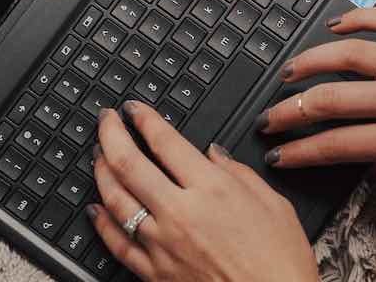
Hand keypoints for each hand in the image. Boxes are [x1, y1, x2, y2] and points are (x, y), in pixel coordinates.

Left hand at [88, 102, 318, 281]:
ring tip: (97, 154)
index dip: (144, 119)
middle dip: (110, 134)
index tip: (134, 109)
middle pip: (129, 163)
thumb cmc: (280, 262)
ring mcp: (163, 244)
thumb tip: (214, 155)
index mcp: (212, 189)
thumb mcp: (274, 204)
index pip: (165, 142)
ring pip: (116, 199)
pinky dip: (101, 223)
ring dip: (101, 171)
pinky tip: (96, 208)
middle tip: (105, 119)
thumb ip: (239, 173)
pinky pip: (118, 243)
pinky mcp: (155, 273)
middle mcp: (181, 212)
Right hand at [256, 8, 375, 193]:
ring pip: (351, 56)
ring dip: (312, 62)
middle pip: (332, 100)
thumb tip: (368, 159)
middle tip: (270, 115)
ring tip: (289, 71)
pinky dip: (360, 18)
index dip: (301, 152)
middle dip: (290, 110)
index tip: (280, 154)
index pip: (338, 145)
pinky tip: (337, 23)